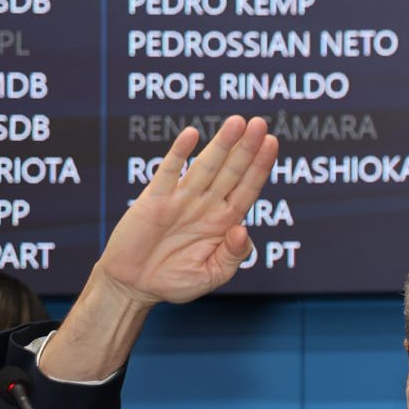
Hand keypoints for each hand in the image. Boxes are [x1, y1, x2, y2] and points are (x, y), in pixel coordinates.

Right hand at [97, 115, 278, 306]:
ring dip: (221, 144)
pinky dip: (180, 153)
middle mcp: (206, 205)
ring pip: (206, 166)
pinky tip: (192, 135)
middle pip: (232, 171)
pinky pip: (169, 171)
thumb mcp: (212, 275)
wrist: (135, 285)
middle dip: (246, 148)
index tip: (273, 144)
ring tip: (237, 122)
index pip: (248, 189)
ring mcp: (182, 199)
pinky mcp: (155, 198)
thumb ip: (232, 255)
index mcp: (224, 222)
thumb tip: (244, 230)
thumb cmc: (175, 281)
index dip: (260, 166)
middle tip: (260, 124)